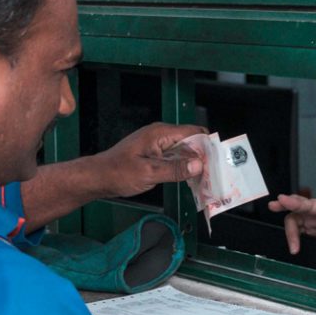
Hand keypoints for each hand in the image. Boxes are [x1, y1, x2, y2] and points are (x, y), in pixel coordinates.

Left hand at [19, 123, 205, 230]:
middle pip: (192, 142)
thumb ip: (175, 169)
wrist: (98, 178)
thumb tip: (199, 164)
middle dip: (204, 158)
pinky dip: (184, 169)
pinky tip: (190, 181)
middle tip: (214, 176)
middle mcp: (161, 135)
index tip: (218, 162)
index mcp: (161, 133)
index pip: (194, 133)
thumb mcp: (149, 173)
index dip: (208, 146)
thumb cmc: (118, 173)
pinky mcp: (156, 155)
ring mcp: (158, 145)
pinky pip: (175, 159)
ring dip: (194, 165)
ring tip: (206, 181)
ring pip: (185, 152)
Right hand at [268, 194, 315, 253]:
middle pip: (297, 209)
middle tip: (273, 206)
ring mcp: (314, 225)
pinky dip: (294, 241)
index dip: (295, 202)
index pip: (308, 203)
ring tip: (294, 248)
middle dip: (284, 206)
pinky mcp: (312, 235)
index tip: (282, 200)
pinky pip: (299, 235)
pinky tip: (295, 248)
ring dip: (291, 234)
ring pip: (295, 224)